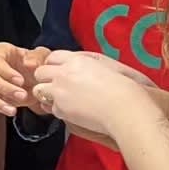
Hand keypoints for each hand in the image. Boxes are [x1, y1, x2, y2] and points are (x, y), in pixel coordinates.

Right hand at [0, 42, 50, 121]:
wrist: (36, 80)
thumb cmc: (37, 65)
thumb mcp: (43, 57)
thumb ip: (37, 57)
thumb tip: (28, 63)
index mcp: (0, 52)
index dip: (6, 71)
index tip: (20, 80)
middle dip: (4, 88)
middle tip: (22, 96)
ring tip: (13, 111)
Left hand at [31, 50, 158, 135]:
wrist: (129, 110)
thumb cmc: (129, 89)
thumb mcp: (112, 65)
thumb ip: (93, 62)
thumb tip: (86, 64)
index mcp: (78, 60)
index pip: (52, 57)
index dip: (55, 65)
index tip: (60, 72)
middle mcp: (65, 73)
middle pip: (40, 72)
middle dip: (46, 79)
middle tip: (60, 88)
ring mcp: (59, 91)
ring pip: (39, 90)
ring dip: (47, 95)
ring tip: (64, 101)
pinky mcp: (60, 108)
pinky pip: (50, 108)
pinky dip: (57, 110)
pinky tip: (72, 113)